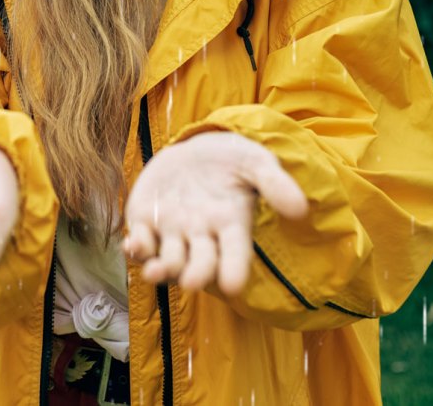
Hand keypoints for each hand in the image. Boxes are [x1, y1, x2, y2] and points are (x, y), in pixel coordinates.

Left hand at [120, 131, 307, 295]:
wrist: (197, 149)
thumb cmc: (232, 159)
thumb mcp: (256, 162)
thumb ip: (275, 184)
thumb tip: (300, 209)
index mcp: (232, 225)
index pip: (236, 254)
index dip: (234, 270)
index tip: (233, 284)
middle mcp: (202, 236)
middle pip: (200, 263)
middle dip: (195, 274)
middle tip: (191, 282)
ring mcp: (173, 232)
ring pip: (167, 260)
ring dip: (160, 269)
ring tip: (155, 271)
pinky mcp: (146, 221)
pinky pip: (140, 241)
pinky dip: (136, 247)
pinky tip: (132, 244)